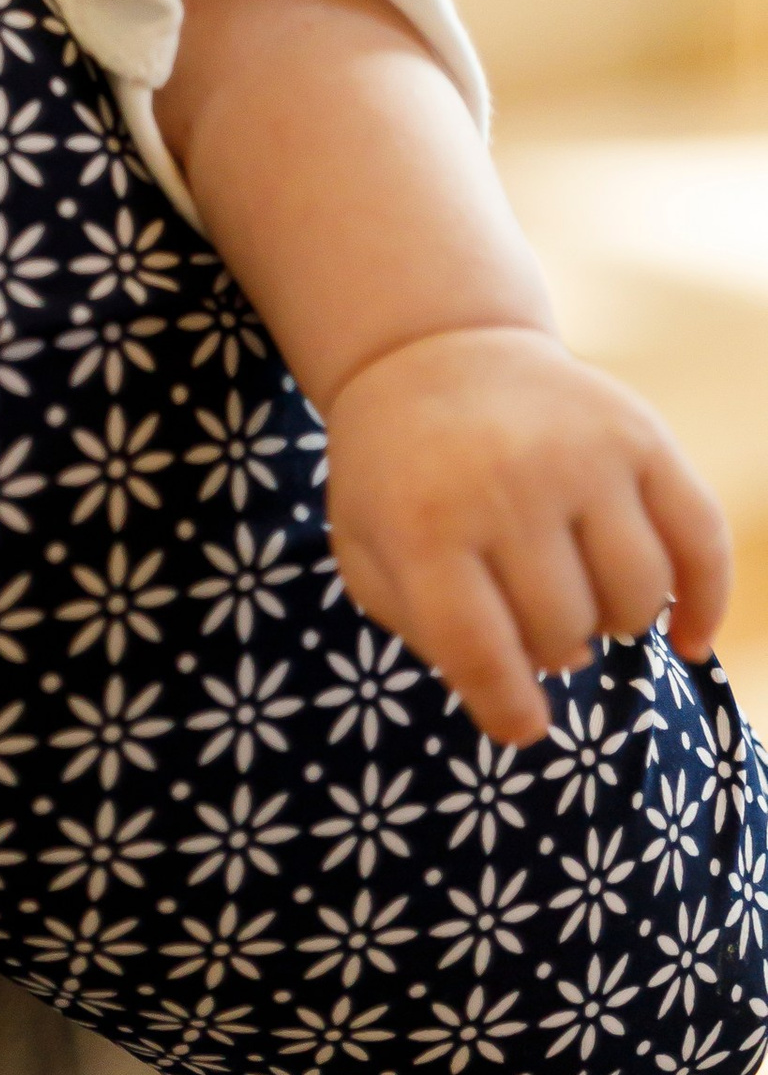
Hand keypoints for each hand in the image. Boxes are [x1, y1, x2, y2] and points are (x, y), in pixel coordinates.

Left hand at [323, 325, 732, 746]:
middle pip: (563, 630)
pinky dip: (705, 604)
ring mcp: (581, 452)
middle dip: (549, 647)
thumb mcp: (367, 550)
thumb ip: (426, 633)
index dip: (507, 709)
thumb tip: (521, 705)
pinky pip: (701, 542)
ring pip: (638, 597)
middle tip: (528, 616)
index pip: (479, 651)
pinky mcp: (641, 433)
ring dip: (613, 622)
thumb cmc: (398, 474)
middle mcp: (506, 480)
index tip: (523, 724)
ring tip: (577, 593)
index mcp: (422, 518)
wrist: (434, 350)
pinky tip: (687, 638)